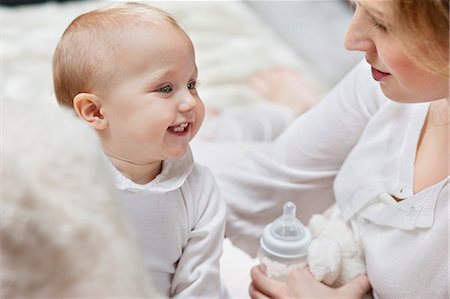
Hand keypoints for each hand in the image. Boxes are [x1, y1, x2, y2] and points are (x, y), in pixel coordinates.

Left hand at [249, 266, 370, 298]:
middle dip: (255, 276)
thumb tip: (367, 278)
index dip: (272, 267)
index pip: (280, 269)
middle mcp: (282, 291)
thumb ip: (356, 285)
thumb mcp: (347, 298)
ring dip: (252, 291)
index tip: (270, 267)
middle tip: (256, 273)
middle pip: (258, 280)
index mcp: (298, 280)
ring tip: (254, 288)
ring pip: (254, 295)